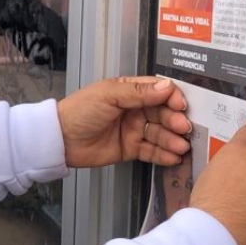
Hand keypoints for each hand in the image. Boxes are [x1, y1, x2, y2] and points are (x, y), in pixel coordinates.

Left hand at [56, 77, 191, 167]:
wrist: (61, 139)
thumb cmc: (80, 111)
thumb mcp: (108, 96)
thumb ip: (138, 92)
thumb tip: (167, 87)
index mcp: (128, 91)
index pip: (157, 91)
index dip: (171, 97)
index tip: (181, 105)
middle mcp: (134, 109)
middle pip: (162, 113)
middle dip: (175, 121)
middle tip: (183, 128)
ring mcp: (133, 129)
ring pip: (159, 133)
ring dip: (172, 139)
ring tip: (181, 146)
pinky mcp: (130, 149)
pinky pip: (151, 151)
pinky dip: (163, 154)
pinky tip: (173, 157)